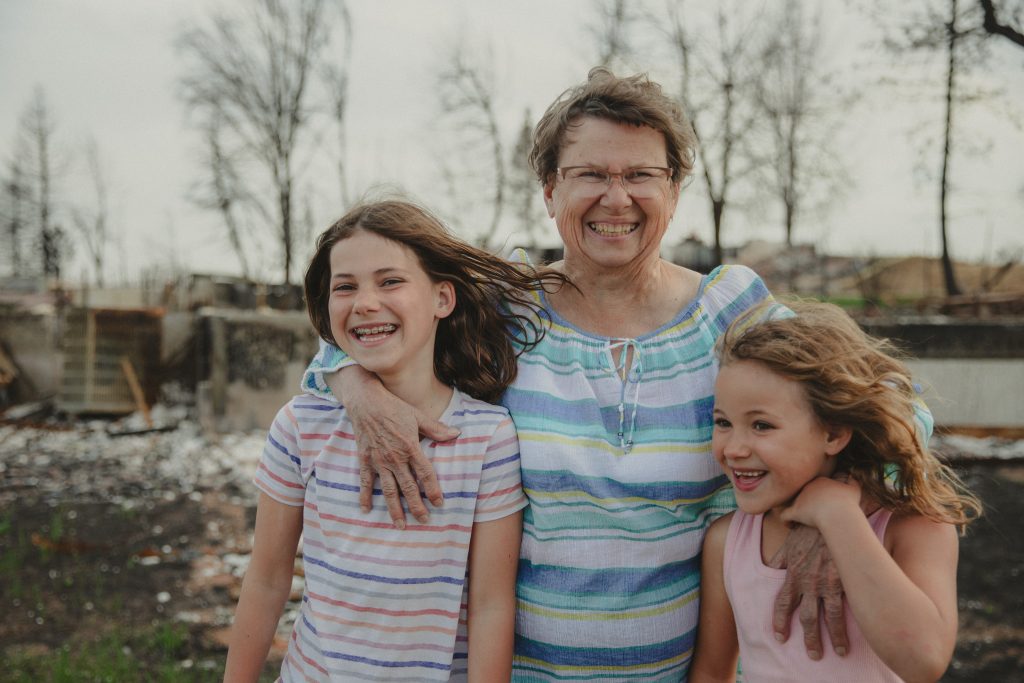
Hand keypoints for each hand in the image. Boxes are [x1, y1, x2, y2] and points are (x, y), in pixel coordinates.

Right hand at [330, 367, 458, 527]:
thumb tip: (457, 434)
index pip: (425, 474)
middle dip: (416, 506)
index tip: (439, 503)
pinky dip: (365, 497)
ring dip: (394, 509)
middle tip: (424, 521)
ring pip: (388, 490)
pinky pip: (365, 482)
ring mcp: (379, 461)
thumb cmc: (394, 408)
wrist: (366, 402)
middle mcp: (395, 458)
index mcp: (410, 447)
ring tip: (401, 525)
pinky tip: (367, 510)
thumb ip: (437, 429)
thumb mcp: (418, 416)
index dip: (433, 490)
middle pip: (408, 488)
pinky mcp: (365, 460)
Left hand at [768, 522, 847, 659]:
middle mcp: (808, 582)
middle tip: (813, 655)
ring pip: (828, 618)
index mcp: (793, 573)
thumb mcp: (789, 541)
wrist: (830, 513)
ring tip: (840, 652)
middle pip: (806, 617)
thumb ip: (780, 558)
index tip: (779, 637)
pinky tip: (857, 635)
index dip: (779, 621)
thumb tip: (771, 568)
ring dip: (834, 638)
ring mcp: (827, 582)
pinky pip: (847, 608)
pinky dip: (849, 624)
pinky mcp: (845, 580)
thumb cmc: (809, 525)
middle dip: (809, 638)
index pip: (782, 602)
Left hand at [781, 477, 860, 528]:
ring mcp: (799, 499)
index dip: (816, 495)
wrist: (839, 513)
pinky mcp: (795, 511)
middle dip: (805, 503)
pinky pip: (784, 516)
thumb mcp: (854, 489)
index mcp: (819, 481)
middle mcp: (807, 488)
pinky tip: (790, 526)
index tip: (820, 505)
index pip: (814, 486)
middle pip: (803, 494)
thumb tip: (852, 476)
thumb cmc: (848, 503)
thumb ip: (853, 481)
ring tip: (799, 521)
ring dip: (796, 511)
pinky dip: (786, 521)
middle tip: (810, 514)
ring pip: (792, 503)